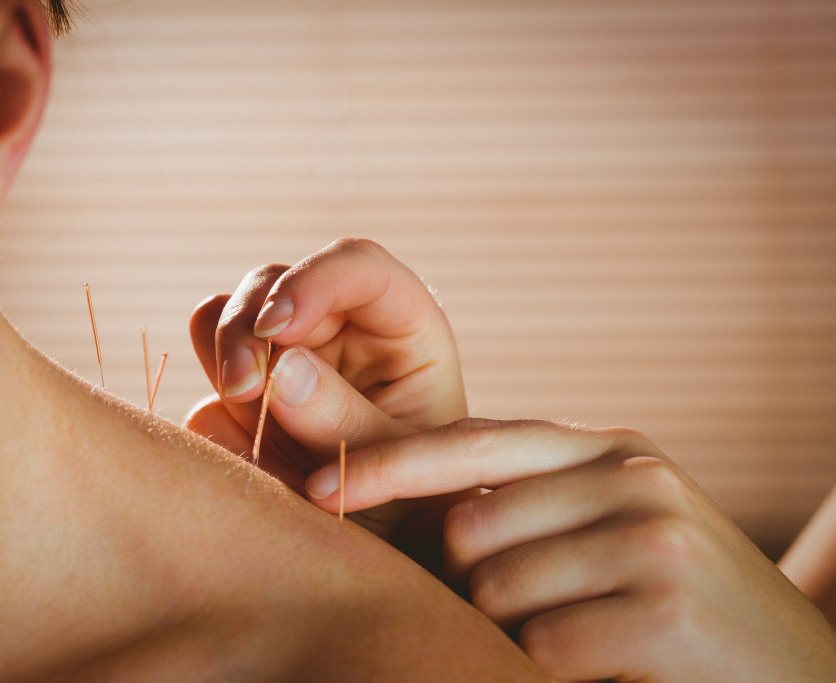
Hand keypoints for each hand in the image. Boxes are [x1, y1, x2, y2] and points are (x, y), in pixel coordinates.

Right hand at [187, 238, 470, 551]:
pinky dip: (216, 420)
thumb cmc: (424, 501)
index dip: (312, 280)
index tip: (279, 327)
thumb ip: (347, 420)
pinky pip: (206, 390)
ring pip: (223, 319)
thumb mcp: (405, 468)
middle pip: (271, 284)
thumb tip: (280, 369)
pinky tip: (251, 465)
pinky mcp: (246, 399)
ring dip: (224, 362)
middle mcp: (336, 330)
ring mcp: (284, 360)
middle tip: (244, 389)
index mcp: (397, 326)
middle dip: (247, 329)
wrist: (393, 550)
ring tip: (250, 421)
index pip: (356, 265)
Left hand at [305, 418, 835, 681]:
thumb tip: (406, 500)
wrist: (794, 671)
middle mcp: (630, 476)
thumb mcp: (605, 529)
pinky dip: (548, 670)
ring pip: (493, 589)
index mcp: (608, 449)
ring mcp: (651, 538)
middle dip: (470, 582)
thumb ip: (524, 503)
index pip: (470, 442)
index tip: (317, 486)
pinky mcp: (662, 610)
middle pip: (466, 524)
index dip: (387, 464)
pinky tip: (606, 666)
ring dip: (512, 633)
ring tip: (583, 636)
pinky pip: (540, 647)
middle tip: (535, 612)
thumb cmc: (671, 602)